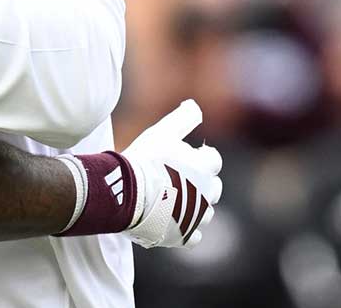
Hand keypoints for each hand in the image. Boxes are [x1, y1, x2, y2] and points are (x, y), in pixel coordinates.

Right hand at [121, 99, 222, 247]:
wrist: (127, 193)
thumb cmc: (144, 160)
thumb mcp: (162, 132)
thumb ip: (183, 117)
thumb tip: (195, 104)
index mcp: (206, 168)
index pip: (213, 159)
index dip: (198, 157)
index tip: (180, 157)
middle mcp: (208, 194)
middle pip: (213, 188)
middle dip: (200, 183)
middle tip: (176, 179)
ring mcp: (197, 217)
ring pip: (205, 213)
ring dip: (194, 208)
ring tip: (172, 201)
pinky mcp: (185, 236)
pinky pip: (194, 237)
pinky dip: (186, 230)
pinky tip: (172, 222)